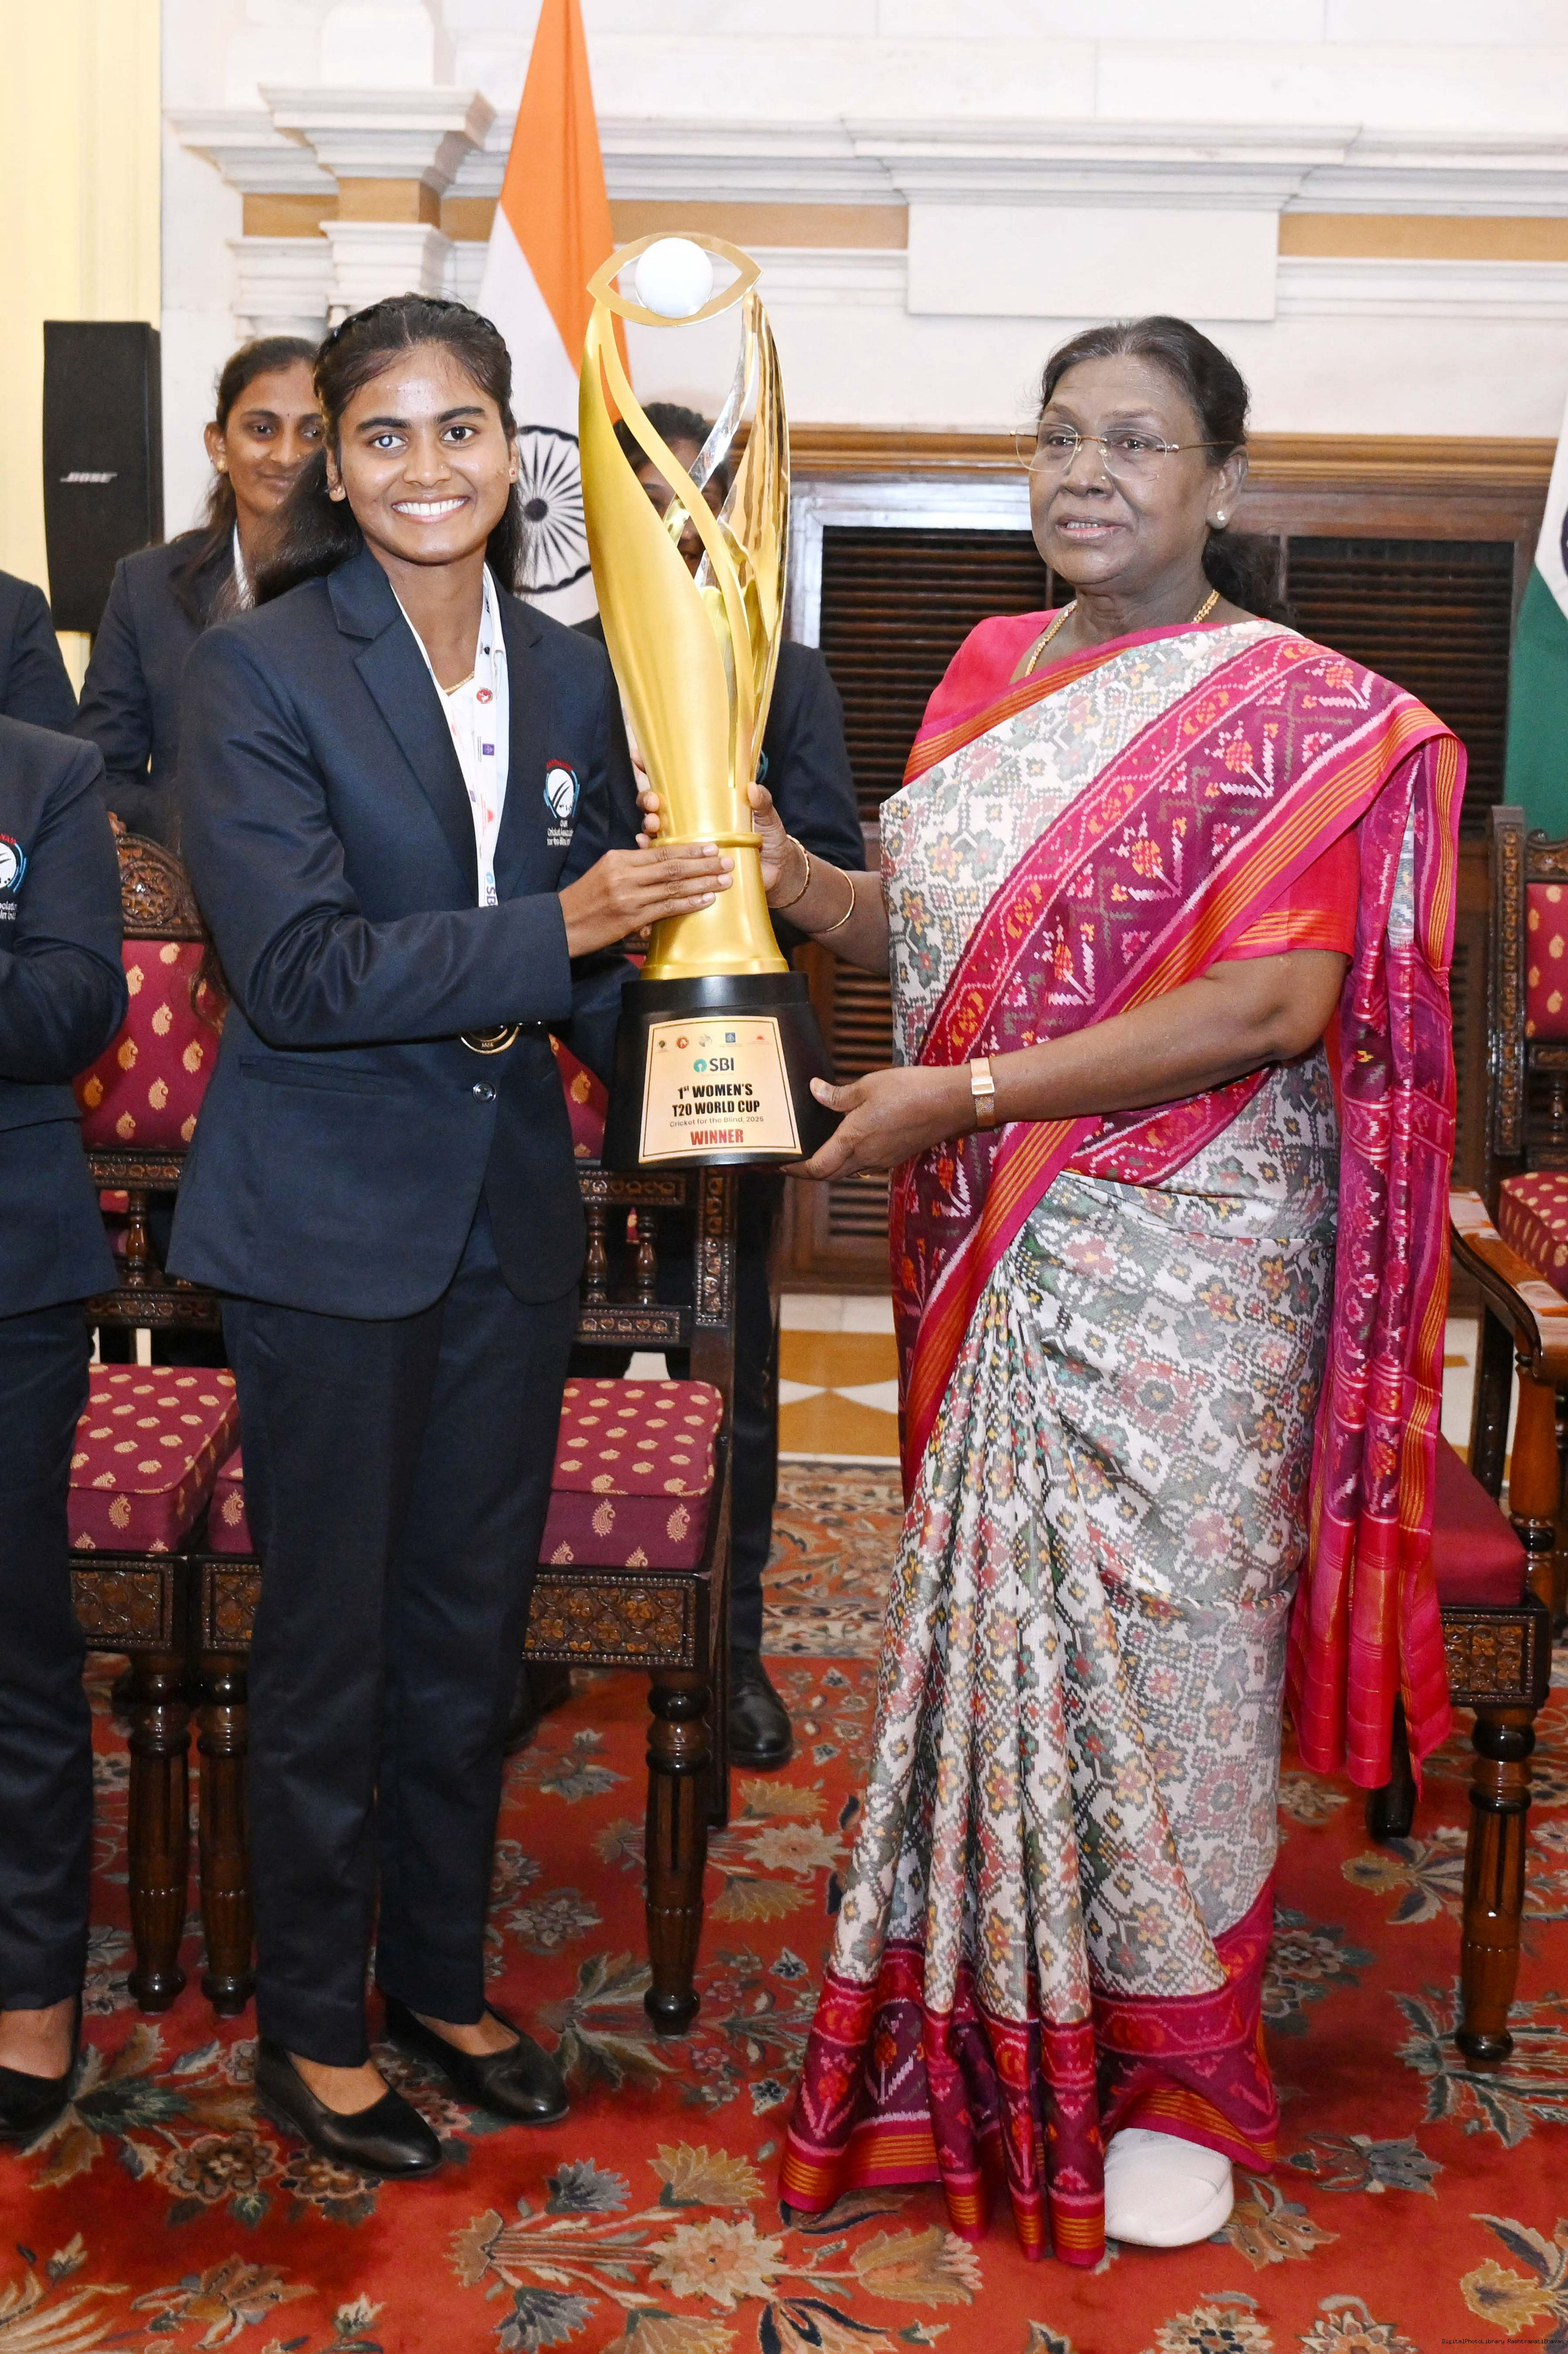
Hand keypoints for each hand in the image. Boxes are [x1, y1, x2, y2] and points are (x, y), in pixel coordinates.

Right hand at [560, 842, 731, 957]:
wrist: (562, 925)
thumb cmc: (585, 898)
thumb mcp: (605, 872)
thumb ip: (632, 865)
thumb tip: (659, 858)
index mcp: (618, 859)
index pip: (661, 852)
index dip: (690, 849)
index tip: (712, 847)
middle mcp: (625, 876)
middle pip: (672, 867)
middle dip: (703, 864)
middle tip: (727, 862)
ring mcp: (628, 898)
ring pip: (673, 887)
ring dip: (702, 883)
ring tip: (724, 880)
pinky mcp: (631, 920)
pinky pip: (666, 909)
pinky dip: (688, 903)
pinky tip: (706, 899)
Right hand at [635, 773, 792, 897]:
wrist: (776, 872)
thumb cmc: (768, 839)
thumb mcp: (766, 818)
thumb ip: (762, 802)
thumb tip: (752, 788)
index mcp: (704, 805)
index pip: (673, 783)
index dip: (651, 768)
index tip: (638, 756)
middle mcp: (689, 822)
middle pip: (656, 807)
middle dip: (647, 800)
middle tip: (652, 802)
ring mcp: (687, 845)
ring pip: (657, 832)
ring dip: (649, 825)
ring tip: (652, 824)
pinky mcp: (689, 868)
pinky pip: (664, 862)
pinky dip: (652, 852)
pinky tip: (647, 844)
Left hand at [792, 1064, 972, 1181]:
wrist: (952, 1102)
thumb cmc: (911, 1090)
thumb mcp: (869, 1085)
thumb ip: (838, 1095)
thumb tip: (815, 1091)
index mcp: (853, 1141)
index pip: (817, 1168)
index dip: (796, 1170)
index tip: (781, 1165)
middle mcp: (867, 1158)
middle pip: (830, 1174)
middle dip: (810, 1171)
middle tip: (794, 1159)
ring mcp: (883, 1160)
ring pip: (848, 1170)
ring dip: (831, 1165)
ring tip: (818, 1148)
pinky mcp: (897, 1155)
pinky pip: (866, 1163)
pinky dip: (851, 1158)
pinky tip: (850, 1140)